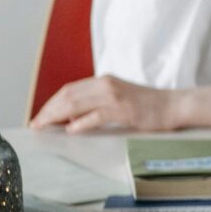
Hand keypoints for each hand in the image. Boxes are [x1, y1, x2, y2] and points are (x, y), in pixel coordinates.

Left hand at [30, 74, 183, 132]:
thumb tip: (71, 118)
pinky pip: (97, 116)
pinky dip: (81, 122)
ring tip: (44, 127)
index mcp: (104, 81)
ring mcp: (115, 96)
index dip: (51, 103)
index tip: (40, 116)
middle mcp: (106, 84)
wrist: (175, 105)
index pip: (69, 89)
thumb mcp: (119, 99)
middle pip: (68, 95)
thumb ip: (96, 105)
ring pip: (77, 104)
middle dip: (48, 110)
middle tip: (35, 124)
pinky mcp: (124, 110)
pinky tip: (71, 130)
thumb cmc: (148, 105)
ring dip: (57, 116)